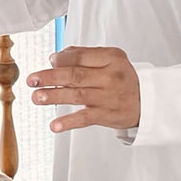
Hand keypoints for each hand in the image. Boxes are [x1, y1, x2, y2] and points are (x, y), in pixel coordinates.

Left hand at [26, 46, 140, 132]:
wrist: (147, 100)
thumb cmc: (122, 77)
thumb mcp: (111, 59)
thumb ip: (85, 55)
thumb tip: (56, 58)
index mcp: (111, 58)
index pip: (81, 56)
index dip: (62, 58)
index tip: (49, 60)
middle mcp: (110, 76)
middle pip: (75, 75)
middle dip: (50, 77)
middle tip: (33, 80)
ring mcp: (108, 97)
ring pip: (77, 96)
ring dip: (54, 96)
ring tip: (36, 97)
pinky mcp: (106, 115)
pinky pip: (85, 118)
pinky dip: (69, 122)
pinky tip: (55, 124)